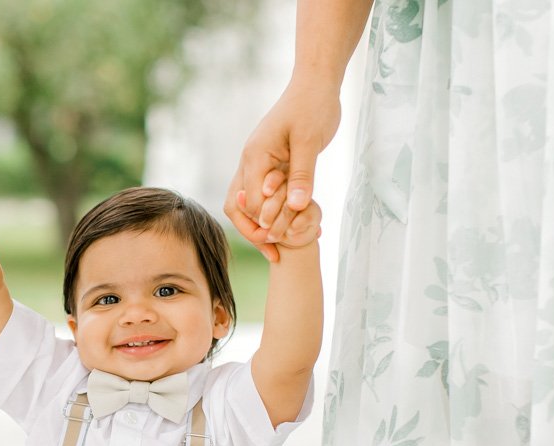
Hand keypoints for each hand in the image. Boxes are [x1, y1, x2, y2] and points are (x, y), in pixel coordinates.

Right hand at [225, 76, 339, 258]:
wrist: (315, 84)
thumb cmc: (313, 107)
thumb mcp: (310, 142)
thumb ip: (302, 174)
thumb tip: (296, 206)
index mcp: (255, 156)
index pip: (248, 203)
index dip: (261, 226)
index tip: (280, 245)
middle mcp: (249, 161)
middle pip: (238, 207)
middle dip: (254, 233)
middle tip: (276, 254)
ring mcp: (256, 163)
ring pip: (245, 203)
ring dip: (261, 226)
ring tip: (280, 247)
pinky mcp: (269, 164)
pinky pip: (263, 195)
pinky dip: (272, 212)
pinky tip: (292, 223)